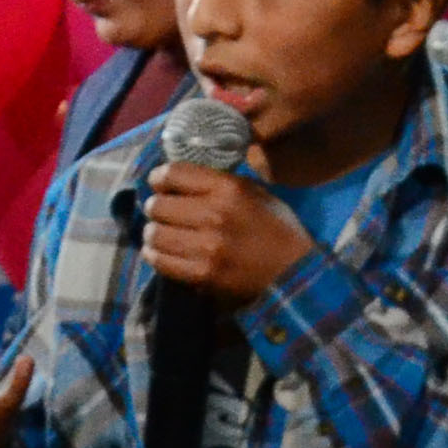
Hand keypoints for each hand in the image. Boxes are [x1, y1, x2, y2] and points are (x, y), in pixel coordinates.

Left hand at [147, 164, 313, 303]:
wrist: (293, 271)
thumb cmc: (275, 228)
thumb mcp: (255, 192)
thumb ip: (219, 184)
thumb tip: (181, 180)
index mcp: (229, 188)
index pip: (174, 174)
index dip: (159, 177)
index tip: (159, 182)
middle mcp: (214, 215)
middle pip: (158, 205)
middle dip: (156, 207)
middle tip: (162, 212)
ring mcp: (206, 247)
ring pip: (154, 234)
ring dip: (154, 232)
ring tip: (161, 234)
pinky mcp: (202, 274)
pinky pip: (161, 261)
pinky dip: (156, 255)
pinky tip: (163, 252)